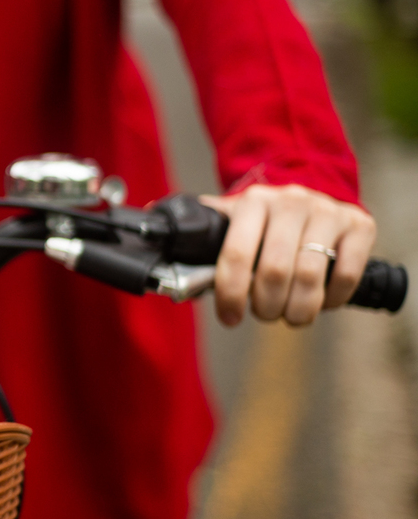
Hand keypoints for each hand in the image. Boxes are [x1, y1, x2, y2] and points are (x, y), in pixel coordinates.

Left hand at [199, 184, 375, 326]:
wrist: (308, 201)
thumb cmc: (262, 224)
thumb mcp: (230, 221)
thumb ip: (200, 234)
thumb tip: (159, 237)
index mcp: (252, 202)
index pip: (236, 255)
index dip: (230, 294)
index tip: (230, 317)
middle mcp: (290, 201)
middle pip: (273, 271)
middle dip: (265, 306)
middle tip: (264, 313)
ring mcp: (327, 211)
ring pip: (309, 276)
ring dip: (297, 309)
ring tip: (290, 315)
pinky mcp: (359, 225)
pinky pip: (345, 275)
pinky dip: (331, 300)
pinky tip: (322, 302)